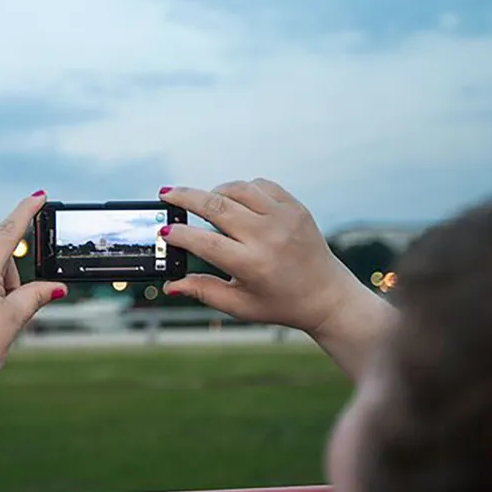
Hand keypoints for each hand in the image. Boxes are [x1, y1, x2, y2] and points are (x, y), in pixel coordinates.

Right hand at [159, 179, 360, 335]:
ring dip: (213, 192)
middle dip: (184, 198)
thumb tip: (170, 285)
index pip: (204, 241)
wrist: (327, 296)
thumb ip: (203, 291)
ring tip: (202, 203)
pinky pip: (260, 185)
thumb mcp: (239, 305)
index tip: (164, 230)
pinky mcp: (295, 207)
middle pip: (215, 206)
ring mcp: (284, 218)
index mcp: (252, 265)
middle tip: (166, 194)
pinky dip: (241, 189)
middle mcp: (268, 237)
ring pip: (237, 189)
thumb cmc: (280, 304)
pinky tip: (233, 202)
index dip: (179, 234)